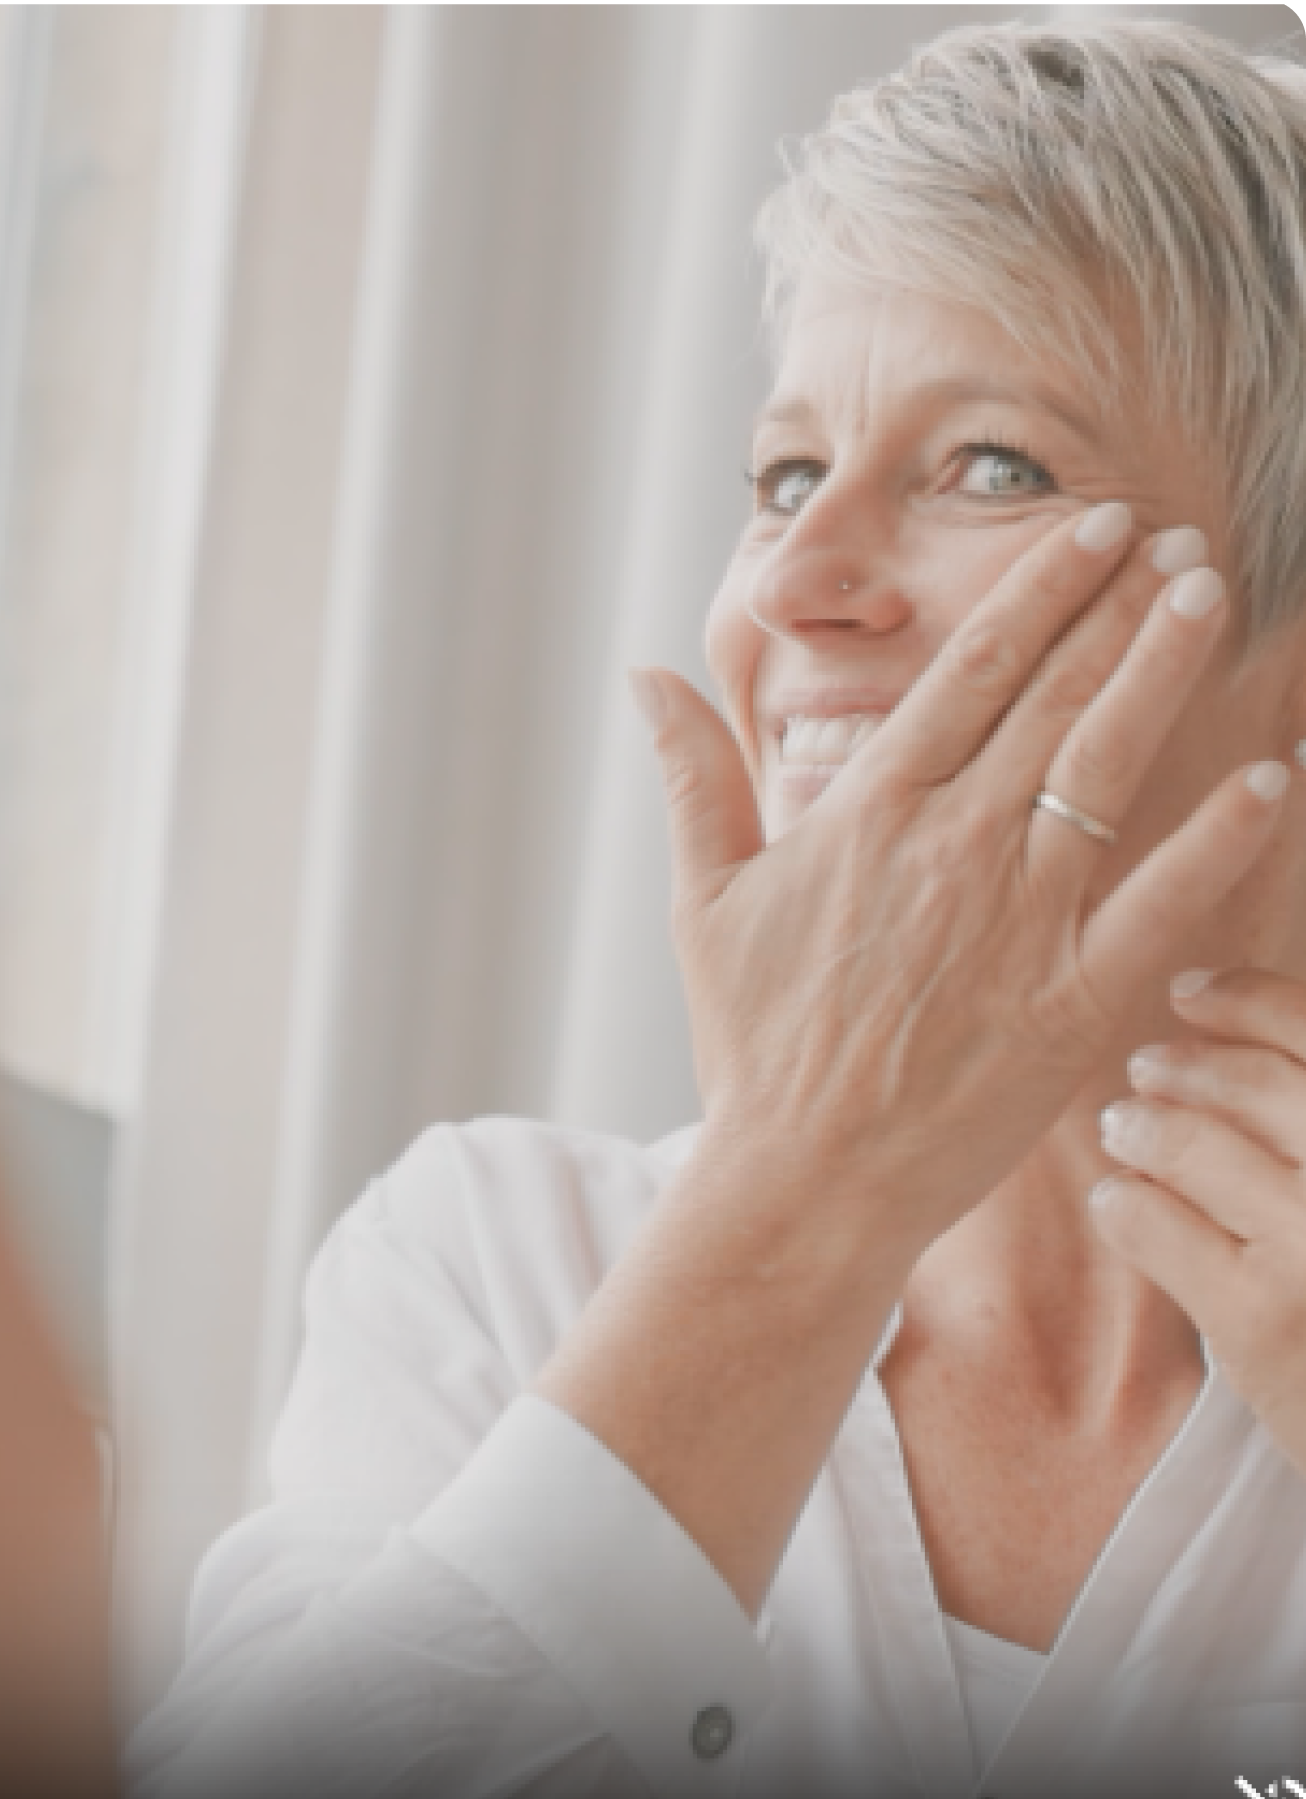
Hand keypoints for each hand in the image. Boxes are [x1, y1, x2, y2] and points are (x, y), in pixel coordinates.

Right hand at [636, 510, 1282, 1252]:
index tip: (1096, 528)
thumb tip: (645, 675)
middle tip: (1180, 537)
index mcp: (870, 812)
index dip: (1043, 588)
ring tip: (1212, 597)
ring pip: (1112, 767)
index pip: (973, 669)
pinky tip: (1269, 776)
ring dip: (1166, 672)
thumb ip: (692, 777)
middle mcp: (953, 845)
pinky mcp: (1076, 1001)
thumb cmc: (752, 1045)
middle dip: (1123, 605)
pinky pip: (1165, 902)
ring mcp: (1020, 920)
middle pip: (1057, 696)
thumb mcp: (704, 900)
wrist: (803, 1179)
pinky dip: (1221, 838)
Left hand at [1091, 966, 1305, 1472]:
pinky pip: (1156, 1226)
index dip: (1251, 997)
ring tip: (1121, 1128)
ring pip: (1194, 1145)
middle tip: (1146, 1063)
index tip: (1193, 989)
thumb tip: (1247, 1041)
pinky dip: (1123, 1203)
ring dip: (1141, 1127)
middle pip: (1257, 1081)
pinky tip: (1115, 1201)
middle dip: (1187, 1063)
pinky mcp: (1262, 1319)